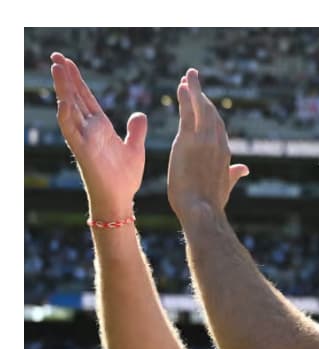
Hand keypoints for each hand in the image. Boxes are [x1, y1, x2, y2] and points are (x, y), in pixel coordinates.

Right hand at [50, 52, 147, 220]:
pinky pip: (72, 132)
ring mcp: (84, 139)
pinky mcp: (83, 152)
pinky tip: (64, 102)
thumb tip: (140, 115)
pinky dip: (67, 117)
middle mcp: (88, 129)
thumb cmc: (124, 177)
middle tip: (56, 55)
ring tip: (57, 69)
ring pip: (69, 109)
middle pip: (74, 97)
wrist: (121, 199)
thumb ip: (136, 131)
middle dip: (65, 77)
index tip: (68, 61)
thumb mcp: (135, 148)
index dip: (77, 79)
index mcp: (100, 126)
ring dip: (63, 89)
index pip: (86, 97)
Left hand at [167, 69, 249, 220]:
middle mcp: (217, 142)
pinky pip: (187, 113)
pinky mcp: (188, 140)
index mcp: (224, 152)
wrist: (202, 210)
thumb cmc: (211, 202)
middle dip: (201, 94)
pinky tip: (182, 85)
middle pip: (210, 112)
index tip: (200, 97)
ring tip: (188, 76)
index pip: (216, 125)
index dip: (208, 109)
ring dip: (194, 90)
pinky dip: (186, 97)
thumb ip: (233, 173)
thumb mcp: (225, 185)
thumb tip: (244, 168)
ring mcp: (204, 140)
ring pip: (200, 108)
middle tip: (193, 77)